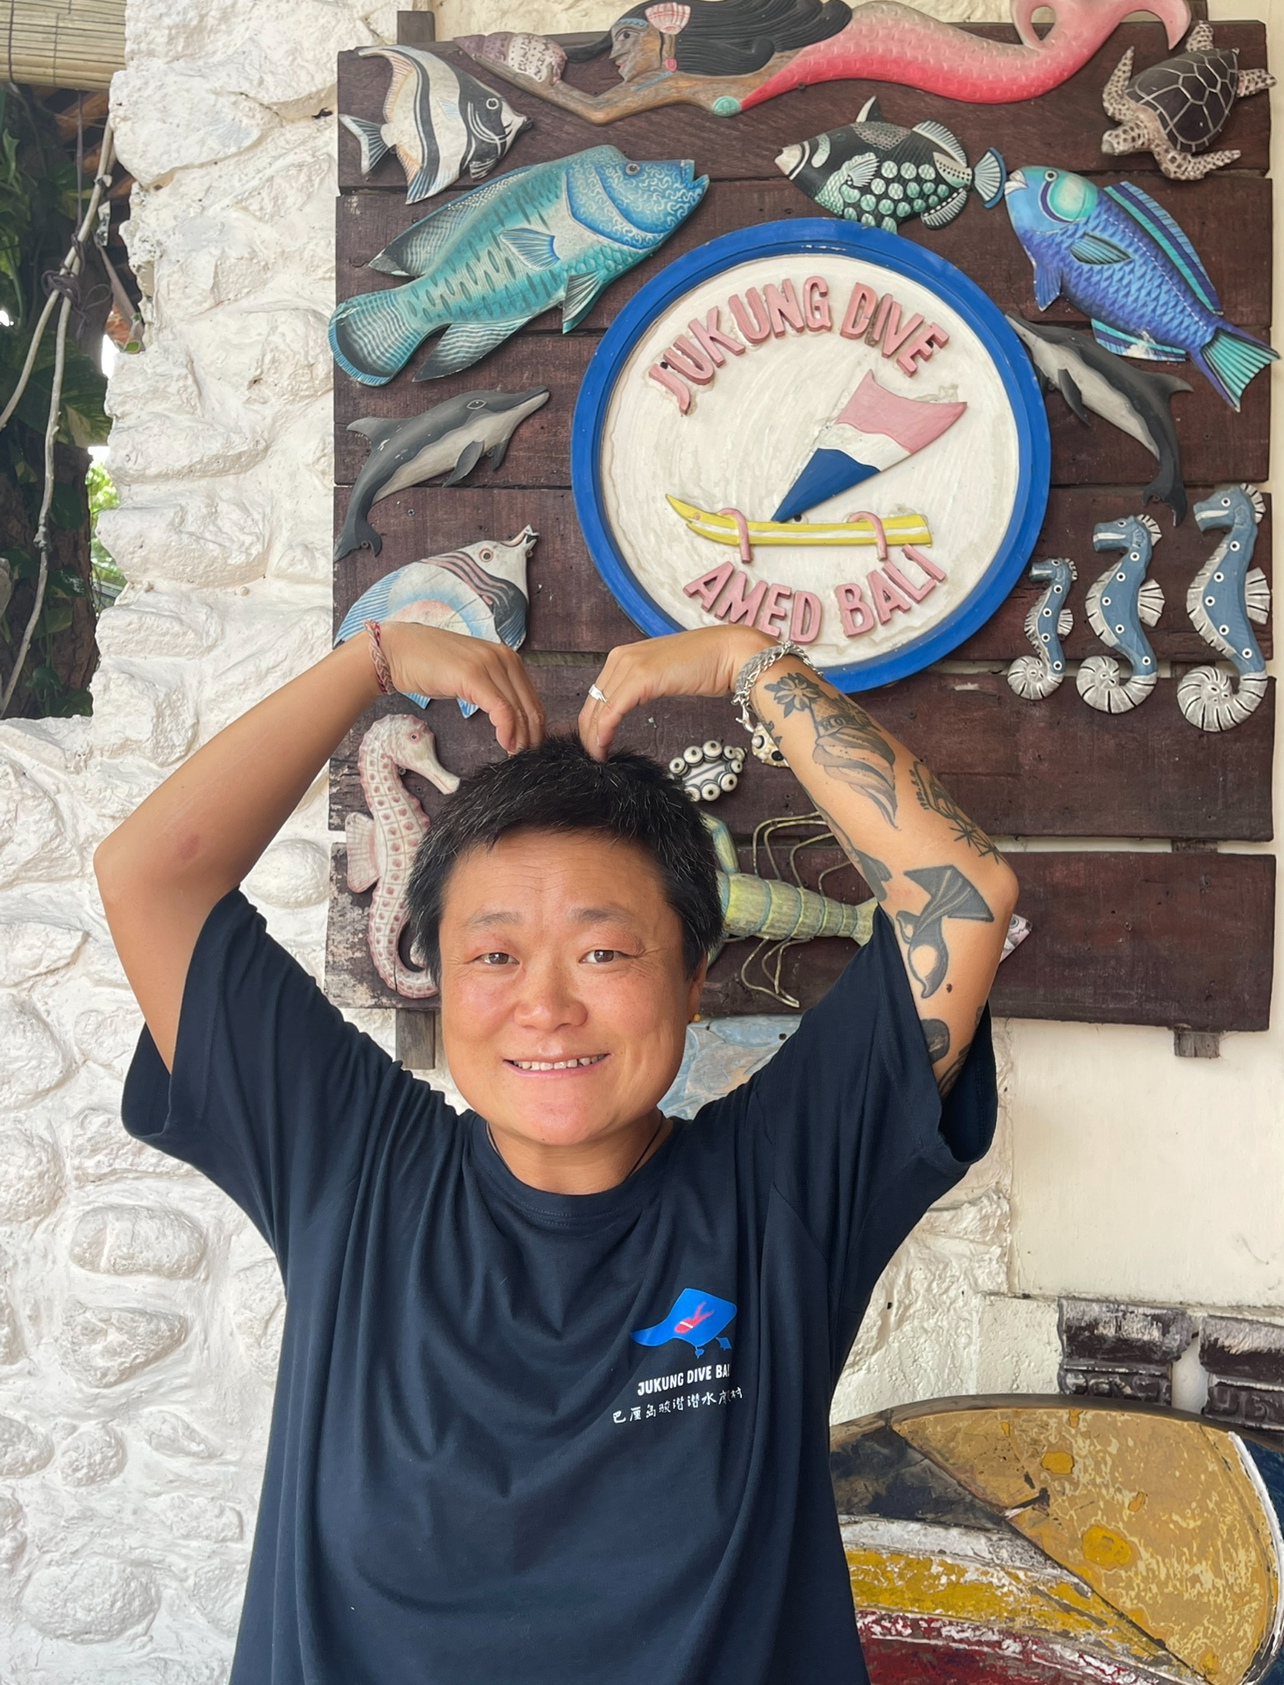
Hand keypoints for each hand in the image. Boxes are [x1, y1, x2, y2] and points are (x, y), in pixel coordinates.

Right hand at [379, 623, 544, 754]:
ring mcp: (490, 664)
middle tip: (525, 758)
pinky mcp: (474, 675)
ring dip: (520, 738)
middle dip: (531, 737)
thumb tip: (512, 720)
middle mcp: (504, 657)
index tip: (529, 749)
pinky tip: (504, 744)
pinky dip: (507, 730)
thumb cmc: (432, 667)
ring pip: (519, 710)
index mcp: (508, 658)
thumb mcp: (471, 678)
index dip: (535, 729)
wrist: (399, 652)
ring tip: (515, 755)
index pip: (533, 700)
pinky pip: (501, 708)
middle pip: (530, 706)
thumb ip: (493, 691)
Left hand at [579, 627, 770, 759]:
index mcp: (624, 656)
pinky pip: (612, 710)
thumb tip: (632, 704)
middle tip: (591, 758)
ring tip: (596, 759)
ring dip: (593, 738)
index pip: (597, 694)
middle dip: (588, 733)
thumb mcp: (663, 676)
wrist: (729, 653)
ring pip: (598, 709)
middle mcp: (621, 657)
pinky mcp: (640, 678)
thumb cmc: (705, 665)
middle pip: (592, 702)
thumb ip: (644, 686)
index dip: (591, 722)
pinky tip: (603, 748)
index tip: (594, 745)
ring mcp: (629, 665)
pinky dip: (603, 732)